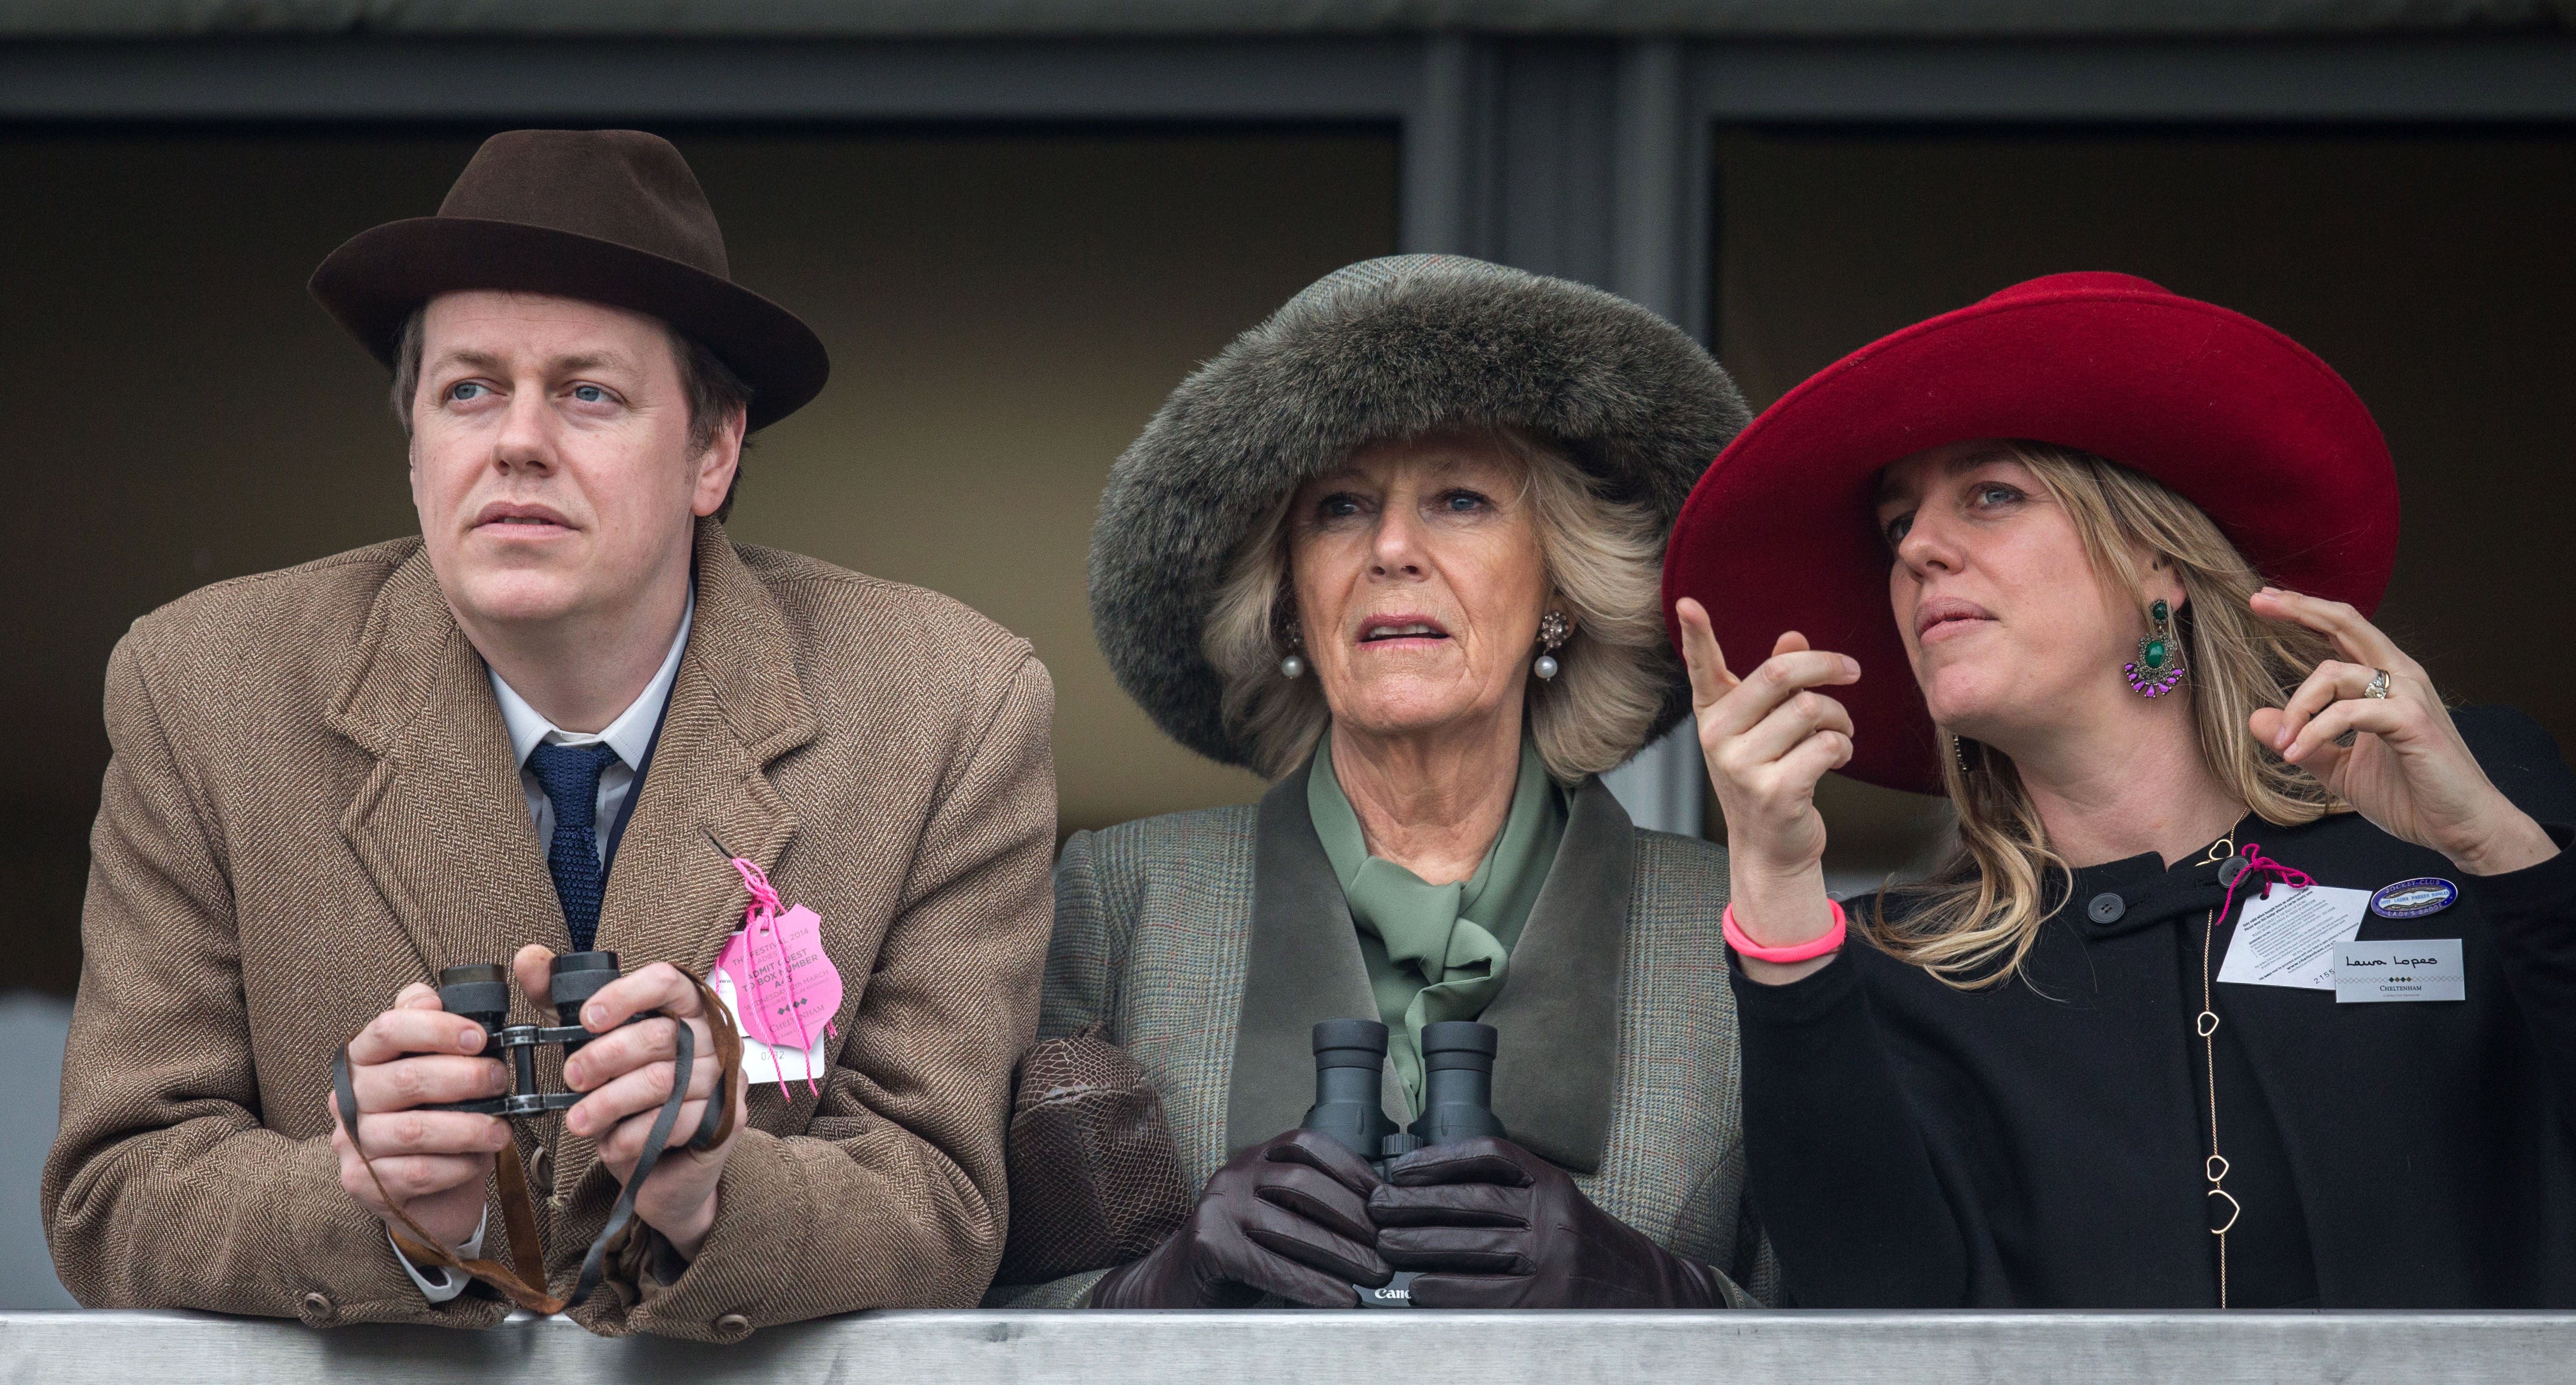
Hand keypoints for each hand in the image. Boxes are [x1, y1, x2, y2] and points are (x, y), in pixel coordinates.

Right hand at [330, 982, 512, 1248]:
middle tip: (501, 1081)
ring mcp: (351, 1143)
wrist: (425, 1191)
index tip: (480, 1038)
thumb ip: (430, 1029)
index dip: (437, 1029)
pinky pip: (416, 1172)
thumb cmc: (433, 1116)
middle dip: (466, 1078)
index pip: (388, 1029)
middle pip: (407, 1079)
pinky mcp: (362, 1183)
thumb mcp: (434, 1067)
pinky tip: (476, 1161)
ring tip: (502, 1130)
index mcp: (362, 1059)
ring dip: (468, 1128)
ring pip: (414, 1130)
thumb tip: (430, 999)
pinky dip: (456, 1166)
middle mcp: (347, 1098)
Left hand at [515, 944, 745, 1259]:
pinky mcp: (727, 1119)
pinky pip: (676, 1122)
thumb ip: (561, 1001)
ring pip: (662, 1082)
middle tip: (571, 1079)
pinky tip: (610, 1143)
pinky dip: (633, 1136)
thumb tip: (528, 958)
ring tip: (578, 1121)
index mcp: (685, 1006)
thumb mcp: (590, 1043)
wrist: (664, 1163)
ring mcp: (725, 1076)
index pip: (667, 981)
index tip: (586, 1019)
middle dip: (604, 1059)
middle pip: (658, 1035)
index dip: (625, 996)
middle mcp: (713, 1035)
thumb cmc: (628, 1091)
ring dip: (609, 1104)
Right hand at [1090, 1128, 1389, 1307]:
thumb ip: (1308, 1208)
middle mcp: (1234, 1173)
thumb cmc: (1235, 1255)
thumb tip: (1376, 1222)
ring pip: (1289, 1225)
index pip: (1308, 1145)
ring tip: (1373, 1275)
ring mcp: (1218, 1205)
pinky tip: (1338, 1298)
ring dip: (1340, 1253)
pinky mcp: (1209, 1243)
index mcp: (1254, 1158)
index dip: (1351, 1168)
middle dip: (1353, 1217)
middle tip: (1386, 1249)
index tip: (1384, 1199)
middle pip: (1303, 1184)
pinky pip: (1270, 1264)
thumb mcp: (1273, 1217)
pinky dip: (1310, 1283)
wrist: (1172, 1285)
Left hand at [1371, 1137, 1727, 1307]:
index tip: (1401, 1166)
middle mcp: (1553, 1217)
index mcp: (1555, 1185)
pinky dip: (1445, 1289)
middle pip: (1470, 1200)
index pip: (1489, 1155)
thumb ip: (1513, 1196)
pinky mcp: (1546, 1304)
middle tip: (1375, 1205)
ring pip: (1471, 1245)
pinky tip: (1420, 1287)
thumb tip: (1434, 1194)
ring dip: (1419, 1244)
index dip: (1438, 1157)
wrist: (1653, 1296)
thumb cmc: (1595, 1252)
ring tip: (1385, 1242)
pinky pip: (1482, 1293)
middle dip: (1414, 1201)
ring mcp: (1551, 1262)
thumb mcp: (1562, 1207)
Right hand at [1675, 597, 1856, 976]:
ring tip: (1841, 733)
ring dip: (1840, 717)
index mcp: (1713, 714)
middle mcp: (1718, 737)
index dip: (1695, 634)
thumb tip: (1794, 638)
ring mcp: (1742, 767)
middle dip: (1826, 666)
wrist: (1771, 847)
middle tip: (1852, 670)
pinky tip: (1838, 756)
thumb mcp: (1765, 728)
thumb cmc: (1770, 776)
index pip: (1701, 667)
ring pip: (1810, 709)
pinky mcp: (1774, 792)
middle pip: (1779, 674)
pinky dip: (1843, 746)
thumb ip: (1777, 683)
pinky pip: (1826, 745)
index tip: (1687, 604)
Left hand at [2249, 588, 2555, 875]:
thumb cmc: (2408, 795)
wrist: (2459, 827)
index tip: (2262, 600)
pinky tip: (2296, 753)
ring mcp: (2409, 695)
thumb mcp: (2340, 768)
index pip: (2343, 630)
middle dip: (2300, 609)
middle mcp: (2400, 676)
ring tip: (2283, 746)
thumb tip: (2256, 718)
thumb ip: (2304, 741)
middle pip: (2346, 624)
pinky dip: (2315, 732)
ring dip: (2297, 709)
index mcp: (2385, 680)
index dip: (2304, 610)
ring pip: (2335, 674)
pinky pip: (2349, 713)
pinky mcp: (2412, 721)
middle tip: (2256, 602)